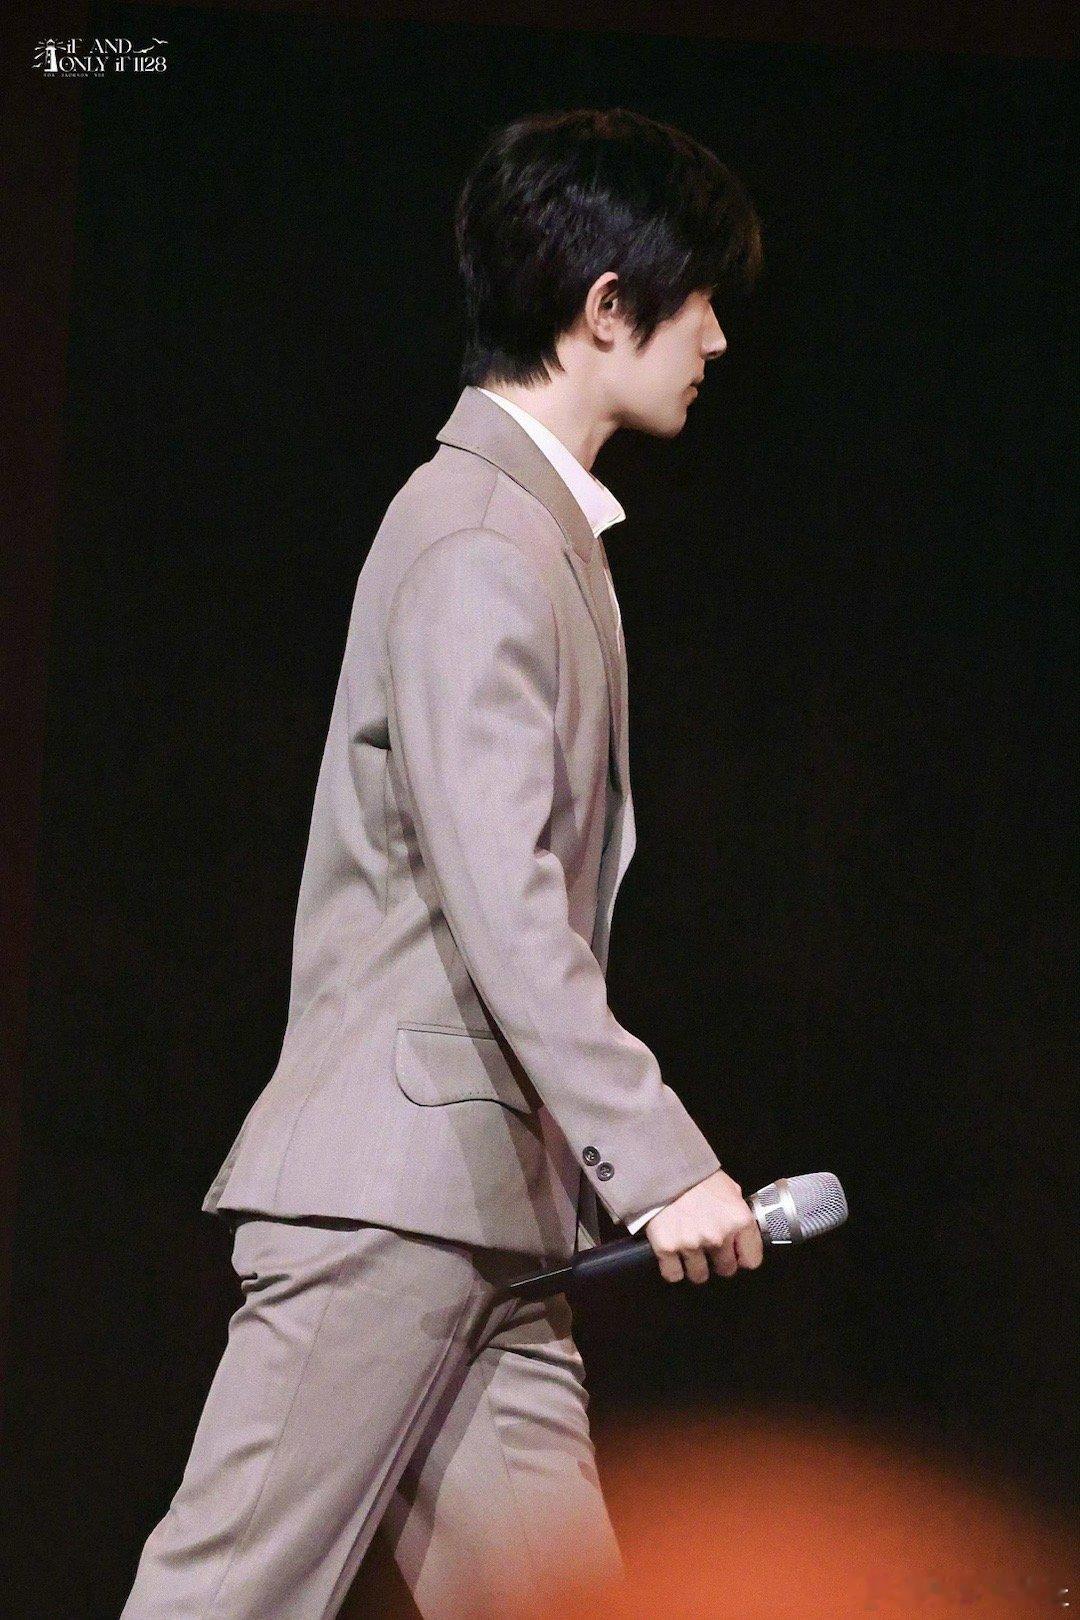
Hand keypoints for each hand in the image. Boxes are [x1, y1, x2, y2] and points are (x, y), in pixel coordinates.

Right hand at [644, 1168, 763, 1283]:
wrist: (663, 1167)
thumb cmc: (697, 1175)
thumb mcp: (729, 1188)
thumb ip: (738, 1212)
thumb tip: (743, 1230)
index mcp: (739, 1220)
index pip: (752, 1260)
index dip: (743, 1257)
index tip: (737, 1254)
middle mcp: (718, 1236)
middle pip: (726, 1270)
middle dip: (719, 1261)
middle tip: (709, 1248)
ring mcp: (692, 1244)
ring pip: (700, 1276)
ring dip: (696, 1267)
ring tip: (690, 1252)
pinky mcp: (667, 1248)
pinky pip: (673, 1274)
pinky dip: (672, 1269)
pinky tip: (673, 1257)